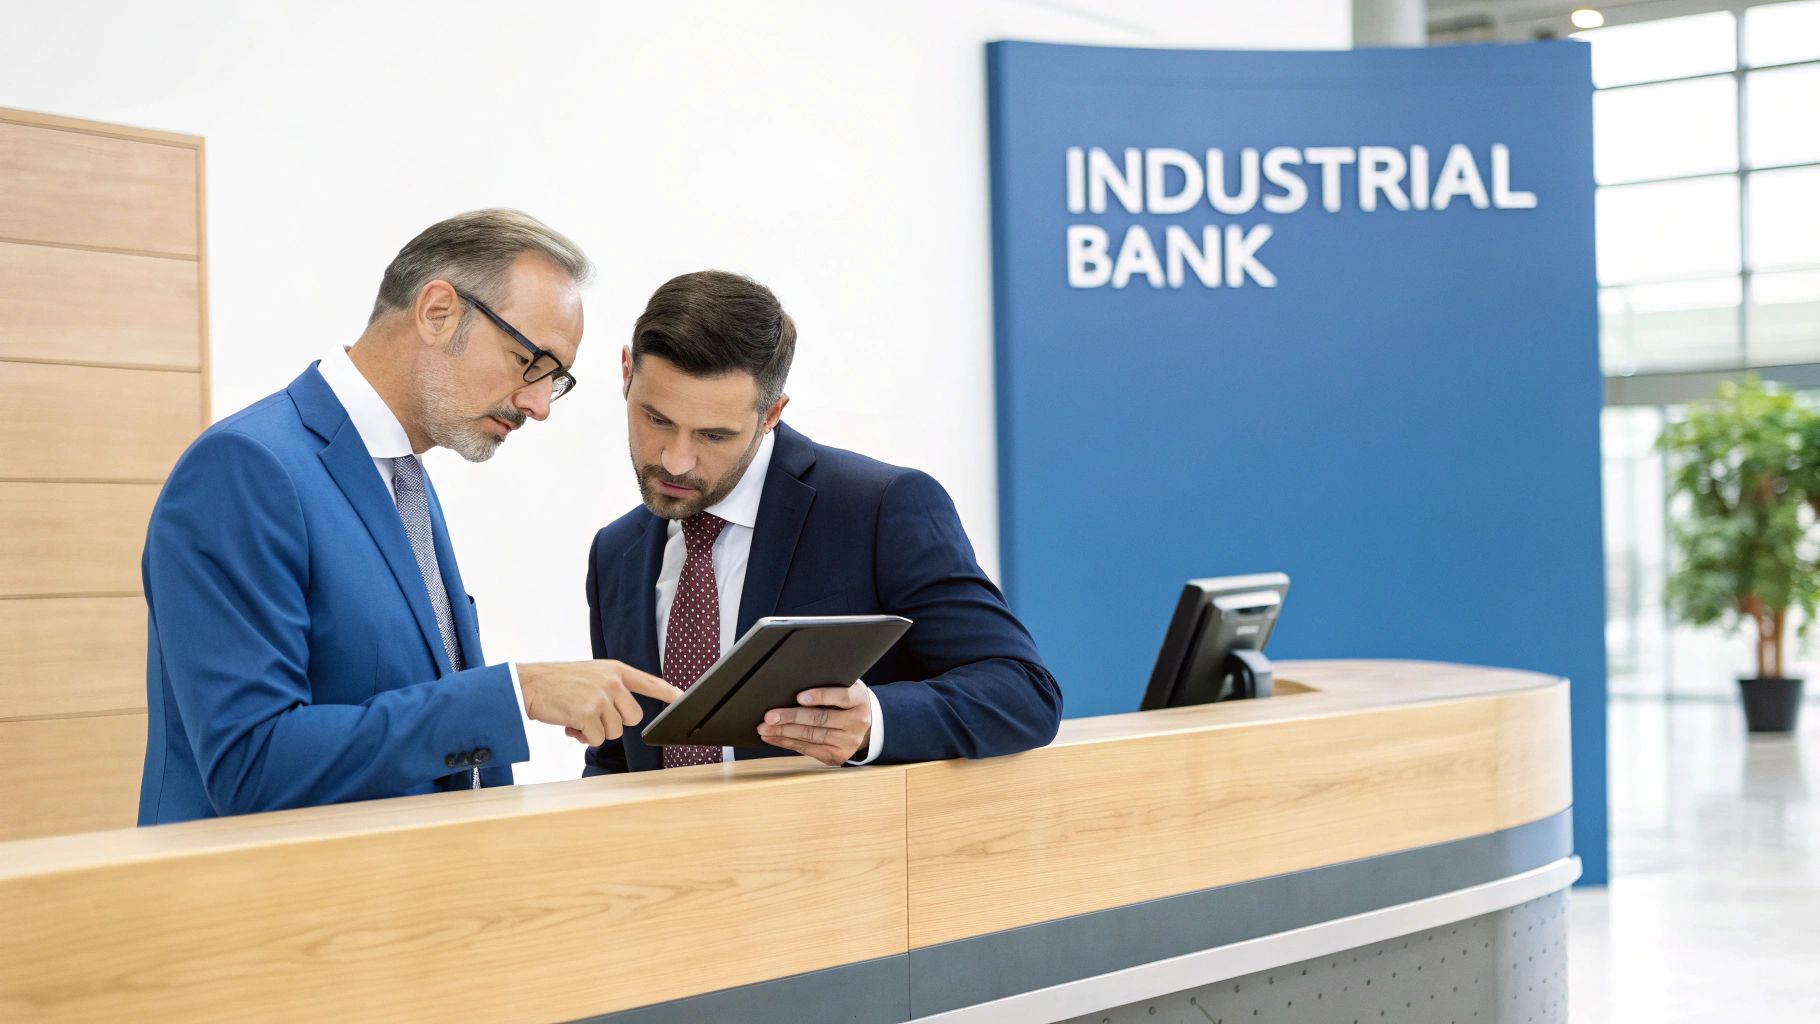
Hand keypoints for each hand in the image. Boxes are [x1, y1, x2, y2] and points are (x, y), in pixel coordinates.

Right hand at [517, 660, 681, 745]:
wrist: (528, 684)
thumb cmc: (557, 683)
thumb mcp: (590, 676)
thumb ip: (610, 690)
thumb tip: (622, 718)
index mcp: (615, 670)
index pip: (649, 682)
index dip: (668, 692)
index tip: (681, 698)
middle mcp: (612, 682)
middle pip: (633, 718)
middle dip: (614, 724)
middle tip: (593, 717)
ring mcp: (601, 697)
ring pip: (614, 732)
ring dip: (596, 732)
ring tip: (577, 718)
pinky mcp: (588, 713)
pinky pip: (597, 739)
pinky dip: (584, 737)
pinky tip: (570, 724)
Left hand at [757, 680, 871, 765]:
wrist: (865, 726)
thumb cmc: (847, 701)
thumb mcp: (846, 686)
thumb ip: (830, 682)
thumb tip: (795, 680)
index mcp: (860, 699)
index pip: (842, 697)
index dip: (820, 696)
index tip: (799, 697)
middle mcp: (857, 722)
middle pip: (821, 718)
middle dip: (791, 717)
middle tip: (770, 716)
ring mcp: (848, 741)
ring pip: (812, 736)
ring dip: (784, 732)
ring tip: (765, 728)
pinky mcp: (837, 756)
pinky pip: (808, 750)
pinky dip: (788, 743)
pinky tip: (774, 737)